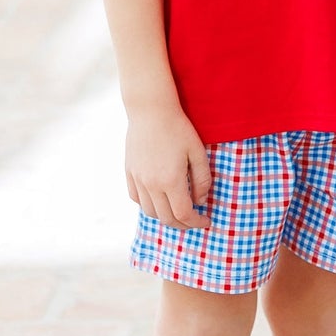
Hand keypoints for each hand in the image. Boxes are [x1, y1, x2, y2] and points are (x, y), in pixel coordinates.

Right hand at [125, 106, 211, 226]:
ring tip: (178, 212)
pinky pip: (136, 199)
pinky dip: (148, 206)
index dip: (197, 222)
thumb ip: (202, 180)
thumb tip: (201, 201)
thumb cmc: (178, 128)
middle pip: (166, 218)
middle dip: (183, 225)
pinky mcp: (129, 173)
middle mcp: (151, 185)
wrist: (150, 111)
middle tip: (194, 220)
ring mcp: (138, 180)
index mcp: (171, 181)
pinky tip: (159, 201)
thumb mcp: (197, 152)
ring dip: (165, 217)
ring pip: (150, 212)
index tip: (206, 220)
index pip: (184, 214)